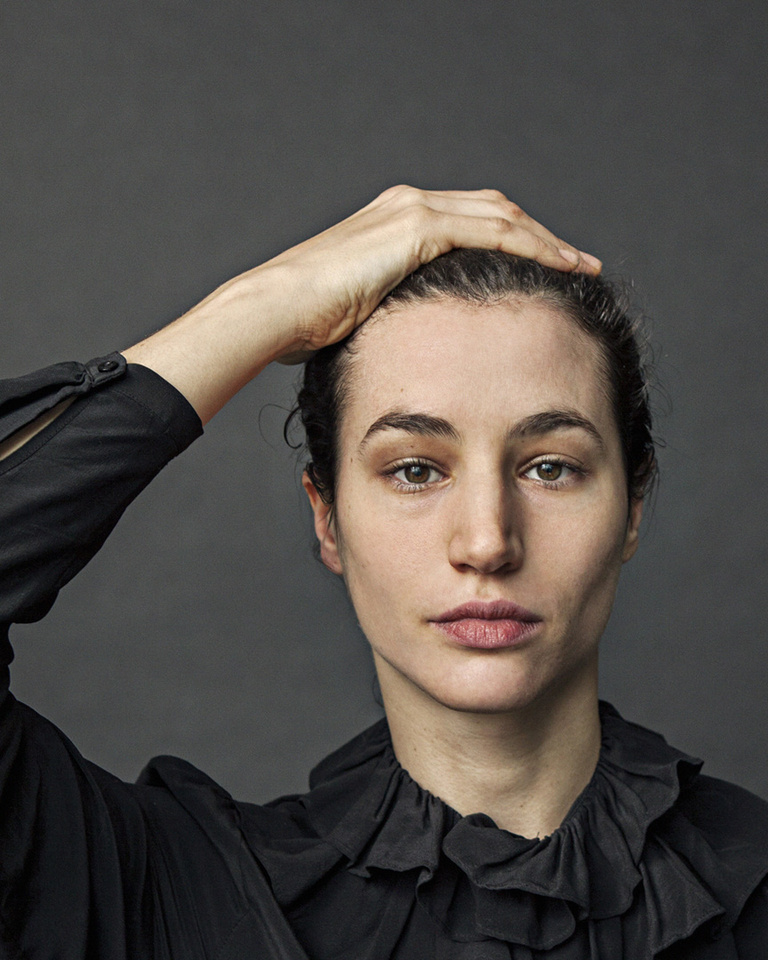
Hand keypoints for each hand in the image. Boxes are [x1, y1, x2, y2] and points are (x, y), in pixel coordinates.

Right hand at [123, 186, 600, 422]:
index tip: (544, 271)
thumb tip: (408, 347)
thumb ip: (391, 314)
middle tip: (577, 265)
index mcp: (397, 222)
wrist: (274, 309)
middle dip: (540, 237)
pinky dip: (532, 247)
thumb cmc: (304, 325)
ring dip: (547, 241)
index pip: (471, 223)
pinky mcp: (416, 226)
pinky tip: (560, 267)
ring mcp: (413, 210)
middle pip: (496, 211)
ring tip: (582, 267)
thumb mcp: (360, 315)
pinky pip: (493, 232)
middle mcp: (409, 205)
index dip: (513, 244)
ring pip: (503, 216)